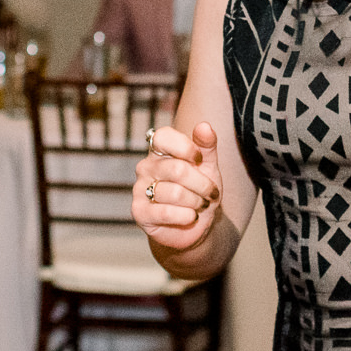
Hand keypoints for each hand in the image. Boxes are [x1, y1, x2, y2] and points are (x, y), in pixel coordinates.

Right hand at [134, 122, 223, 252]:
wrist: (194, 224)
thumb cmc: (199, 190)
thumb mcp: (208, 166)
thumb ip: (206, 146)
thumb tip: (204, 126)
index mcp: (160, 151)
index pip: (163, 136)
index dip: (186, 147)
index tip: (199, 160)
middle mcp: (146, 167)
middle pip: (177, 170)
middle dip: (202, 184)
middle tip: (211, 193)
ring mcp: (139, 189)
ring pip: (175, 193)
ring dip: (196, 202)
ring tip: (200, 205)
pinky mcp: (139, 212)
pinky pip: (166, 212)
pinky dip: (187, 216)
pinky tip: (191, 217)